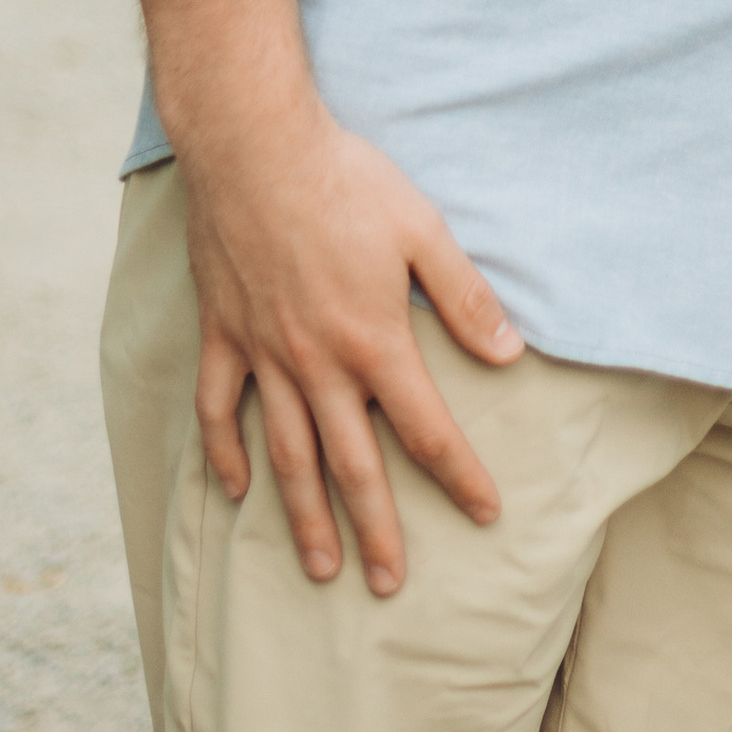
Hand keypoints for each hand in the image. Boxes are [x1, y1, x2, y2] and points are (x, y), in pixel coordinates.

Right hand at [136, 0, 522, 594]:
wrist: (255, 146)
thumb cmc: (347, 180)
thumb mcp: (423, 230)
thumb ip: (465, 298)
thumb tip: (510, 354)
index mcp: (374, 341)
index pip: (426, 429)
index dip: (459, 476)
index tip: (486, 515)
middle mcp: (318, 364)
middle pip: (353, 465)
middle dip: (377, 529)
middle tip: (391, 585)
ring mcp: (265, 354)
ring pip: (287, 455)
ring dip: (305, 517)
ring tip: (321, 568)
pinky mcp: (223, 334)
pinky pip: (220, 409)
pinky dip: (226, 454)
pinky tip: (237, 489)